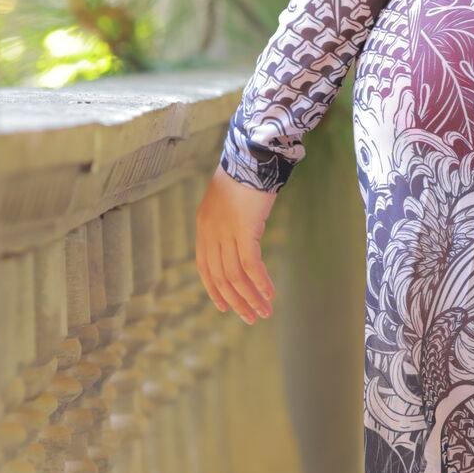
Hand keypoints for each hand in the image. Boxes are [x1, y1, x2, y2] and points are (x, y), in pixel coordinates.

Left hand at [195, 167, 276, 323]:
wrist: (252, 154)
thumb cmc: (246, 173)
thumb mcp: (230, 200)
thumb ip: (229, 221)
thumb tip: (241, 238)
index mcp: (203, 226)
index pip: (204, 267)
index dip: (214, 290)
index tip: (226, 307)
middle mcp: (210, 232)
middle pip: (220, 277)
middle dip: (237, 301)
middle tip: (251, 318)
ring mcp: (225, 231)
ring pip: (235, 276)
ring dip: (251, 297)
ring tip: (265, 312)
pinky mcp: (244, 229)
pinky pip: (250, 264)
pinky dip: (260, 282)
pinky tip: (270, 294)